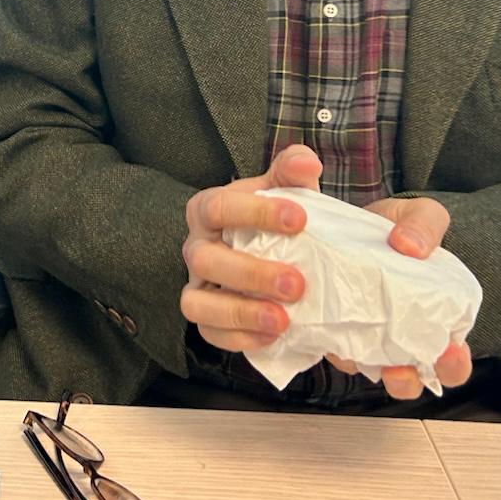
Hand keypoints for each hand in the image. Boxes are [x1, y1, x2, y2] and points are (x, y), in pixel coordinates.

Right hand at [181, 145, 321, 352]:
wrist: (273, 252)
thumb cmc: (276, 218)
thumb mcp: (285, 190)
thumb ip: (293, 171)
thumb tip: (305, 161)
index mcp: (208, 209)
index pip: (219, 207)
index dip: (256, 213)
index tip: (300, 218)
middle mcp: (196, 247)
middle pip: (204, 259)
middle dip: (250, 273)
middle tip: (297, 283)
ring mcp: (197, 285)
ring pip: (196, 303)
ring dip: (240, 312)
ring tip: (283, 319)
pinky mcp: (207, 318)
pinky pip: (209, 334)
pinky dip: (240, 338)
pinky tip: (274, 336)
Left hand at [325, 196, 473, 398]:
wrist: (355, 218)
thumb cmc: (401, 228)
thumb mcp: (423, 216)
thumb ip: (426, 226)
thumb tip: (409, 246)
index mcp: (433, 319)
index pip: (451, 359)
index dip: (454, 364)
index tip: (450, 352)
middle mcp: (398, 336)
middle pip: (408, 377)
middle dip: (407, 380)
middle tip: (401, 369)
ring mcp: (362, 335)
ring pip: (364, 367)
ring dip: (360, 366)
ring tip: (355, 354)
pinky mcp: (328, 325)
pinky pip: (327, 343)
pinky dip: (326, 340)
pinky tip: (320, 326)